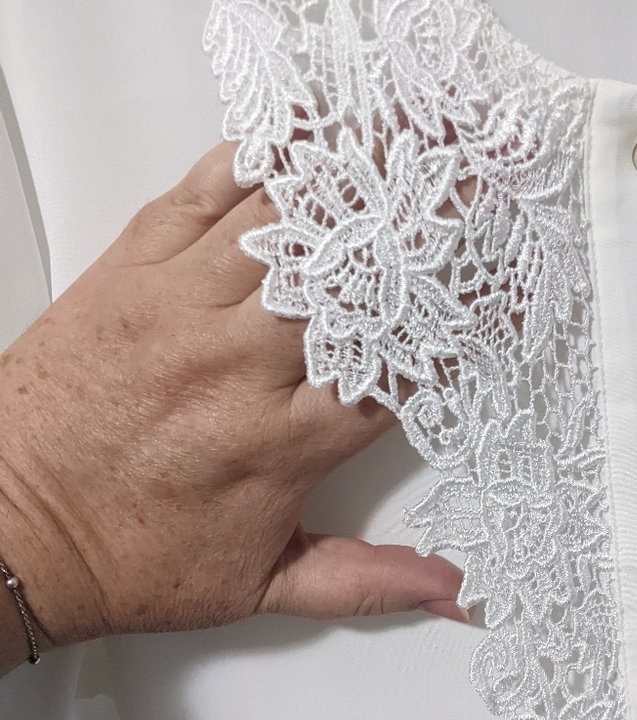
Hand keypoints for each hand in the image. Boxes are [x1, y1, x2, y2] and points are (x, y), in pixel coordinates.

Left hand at [0, 142, 466, 675]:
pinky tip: (296, 126)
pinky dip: (253, 154)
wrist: (3, 528)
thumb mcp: (260, 585)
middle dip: (425, 219)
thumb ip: (365, 581)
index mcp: (285, 441)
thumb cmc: (125, 554)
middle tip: (476, 171)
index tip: (504, 285)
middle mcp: (242, 364)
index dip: (463, 318)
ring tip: (411, 127)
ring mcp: (184, 306)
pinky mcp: (131, 269)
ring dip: (357, 172)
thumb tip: (447, 592)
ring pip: (290, 222)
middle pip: (356, 274)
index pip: (400, 364)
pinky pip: (202, 193)